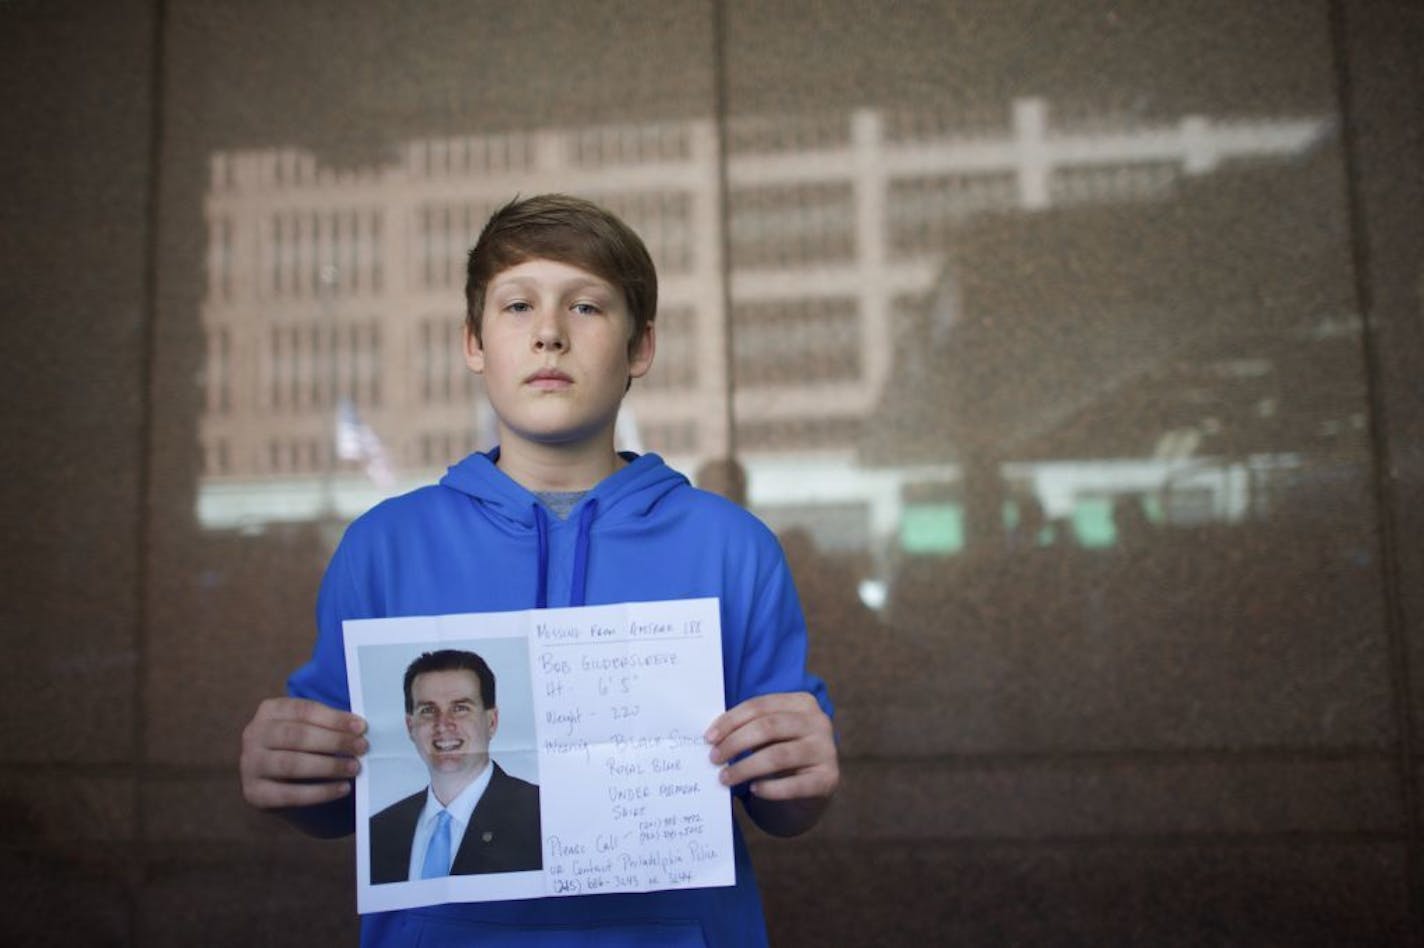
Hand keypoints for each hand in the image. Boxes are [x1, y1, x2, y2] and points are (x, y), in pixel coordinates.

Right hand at [240, 697, 367, 809]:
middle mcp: (254, 734)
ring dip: (328, 766)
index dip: (334, 719)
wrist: (267, 775)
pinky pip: (289, 794)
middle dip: (333, 741)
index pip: (304, 711)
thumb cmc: (294, 744)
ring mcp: (250, 764)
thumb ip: (325, 724)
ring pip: (291, 764)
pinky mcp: (254, 792)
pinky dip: (319, 793)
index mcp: (269, 710)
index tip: (361, 727)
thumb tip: (359, 730)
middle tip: (361, 747)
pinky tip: (342, 789)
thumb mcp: (304, 725)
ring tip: (354, 768)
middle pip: (297, 736)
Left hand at [705, 692, 837, 835]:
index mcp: (803, 702)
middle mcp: (819, 722)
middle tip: (714, 758)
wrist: (813, 786)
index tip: (709, 737)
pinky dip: (770, 788)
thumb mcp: (771, 734)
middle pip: (768, 727)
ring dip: (745, 767)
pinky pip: (794, 784)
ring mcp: (826, 750)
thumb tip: (713, 736)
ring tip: (725, 778)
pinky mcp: (828, 778)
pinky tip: (754, 790)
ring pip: (778, 755)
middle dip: (735, 742)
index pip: (760, 706)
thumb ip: (750, 728)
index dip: (731, 720)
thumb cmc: (783, 753)